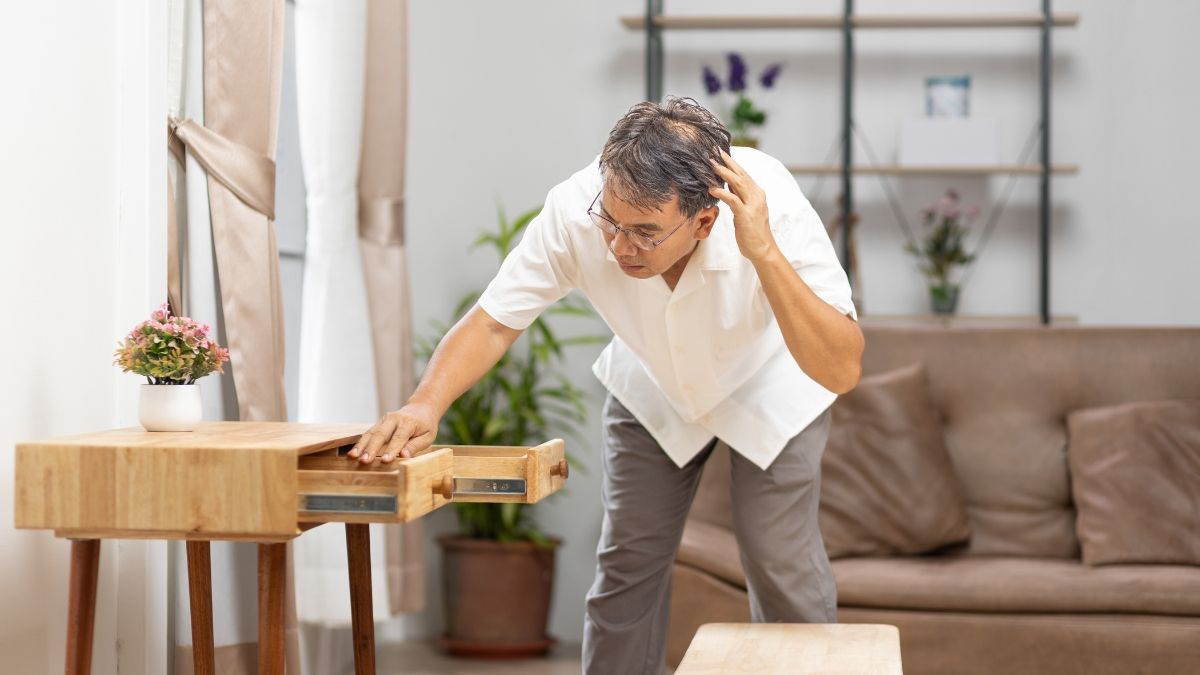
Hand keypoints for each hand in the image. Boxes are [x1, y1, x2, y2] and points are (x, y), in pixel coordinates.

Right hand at [347, 402, 438, 463]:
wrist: (420, 408)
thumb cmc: (426, 426)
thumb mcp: (428, 436)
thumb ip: (416, 445)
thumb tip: (403, 455)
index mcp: (409, 422)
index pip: (399, 437)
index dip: (392, 449)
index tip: (385, 460)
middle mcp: (394, 419)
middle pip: (381, 434)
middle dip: (371, 448)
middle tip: (364, 460)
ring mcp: (384, 420)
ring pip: (371, 433)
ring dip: (361, 446)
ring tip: (353, 457)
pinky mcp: (379, 423)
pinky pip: (368, 434)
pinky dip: (360, 443)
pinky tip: (352, 453)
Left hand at [709, 149, 776, 263]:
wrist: (763, 249)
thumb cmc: (752, 232)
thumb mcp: (745, 210)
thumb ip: (739, 197)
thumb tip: (727, 184)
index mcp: (757, 194)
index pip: (744, 174)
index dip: (732, 163)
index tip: (721, 152)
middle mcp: (757, 196)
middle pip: (741, 174)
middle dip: (728, 162)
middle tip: (715, 151)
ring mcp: (752, 205)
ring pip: (738, 183)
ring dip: (724, 173)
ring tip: (711, 164)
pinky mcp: (746, 215)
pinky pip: (733, 200)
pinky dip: (722, 193)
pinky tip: (712, 188)